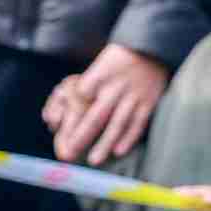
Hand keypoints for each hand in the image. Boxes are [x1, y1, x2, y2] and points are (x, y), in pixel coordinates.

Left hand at [42, 44, 168, 164]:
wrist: (152, 49)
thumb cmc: (118, 62)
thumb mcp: (99, 66)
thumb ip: (86, 86)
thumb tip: (65, 108)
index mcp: (99, 75)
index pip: (81, 97)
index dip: (71, 115)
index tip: (59, 131)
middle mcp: (115, 87)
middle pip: (96, 115)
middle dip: (82, 136)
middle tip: (70, 154)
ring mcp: (133, 96)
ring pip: (117, 123)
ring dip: (105, 143)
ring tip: (93, 160)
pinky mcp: (148, 103)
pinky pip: (138, 123)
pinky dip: (129, 138)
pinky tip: (119, 152)